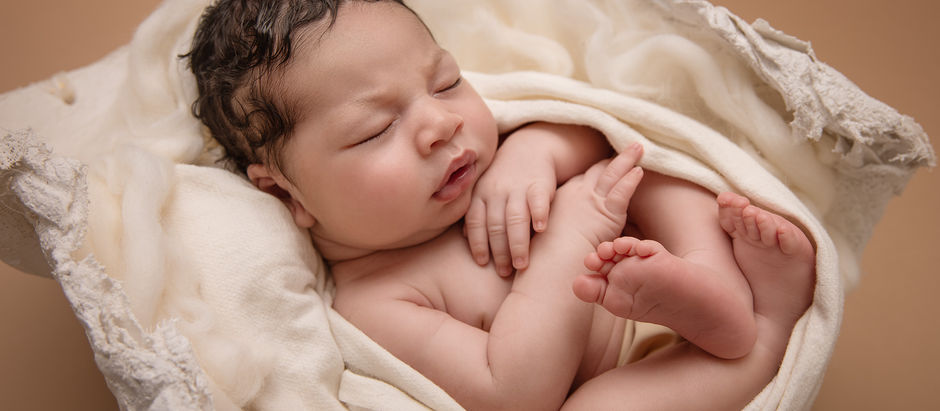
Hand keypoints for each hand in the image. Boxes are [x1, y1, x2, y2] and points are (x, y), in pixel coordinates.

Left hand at [465, 143, 555, 275]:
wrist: (530, 147)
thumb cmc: (504, 177)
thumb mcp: (484, 189)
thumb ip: (476, 211)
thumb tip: (464, 236)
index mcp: (481, 194)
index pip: (476, 221)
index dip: (478, 243)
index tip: (482, 263)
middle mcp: (497, 191)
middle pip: (495, 225)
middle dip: (499, 251)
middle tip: (504, 272)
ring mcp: (518, 187)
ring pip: (515, 218)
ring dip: (518, 243)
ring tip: (522, 265)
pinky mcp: (540, 184)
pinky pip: (538, 200)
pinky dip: (539, 214)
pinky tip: (541, 230)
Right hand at [548, 143, 644, 247]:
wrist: (552, 259)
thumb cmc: (550, 254)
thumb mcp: (552, 231)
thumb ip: (564, 224)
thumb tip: (570, 228)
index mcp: (564, 196)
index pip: (584, 178)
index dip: (596, 170)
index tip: (606, 163)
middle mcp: (577, 192)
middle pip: (597, 170)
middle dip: (611, 159)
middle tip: (626, 146)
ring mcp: (591, 199)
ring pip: (612, 174)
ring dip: (626, 159)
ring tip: (637, 146)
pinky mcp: (606, 211)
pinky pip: (622, 191)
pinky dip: (631, 180)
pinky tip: (639, 171)